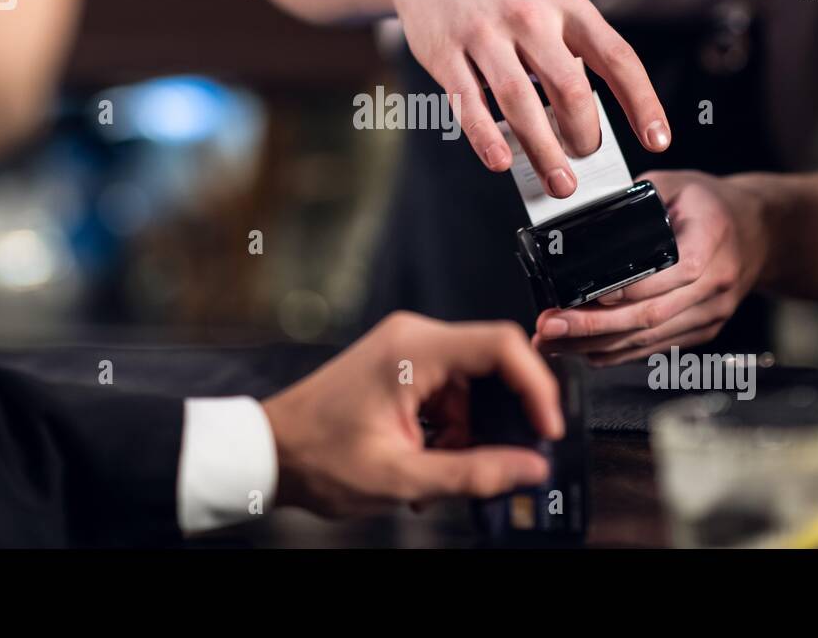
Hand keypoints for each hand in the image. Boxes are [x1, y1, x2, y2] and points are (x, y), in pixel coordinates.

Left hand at [263, 312, 563, 516]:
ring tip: (439, 476)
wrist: (270, 451)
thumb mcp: (400, 477)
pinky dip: (449, 431)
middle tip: (500, 464)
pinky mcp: (402, 369)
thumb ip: (472, 474)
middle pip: (492, 369)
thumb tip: (530, 468)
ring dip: (468, 435)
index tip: (546, 427)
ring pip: (472, 389)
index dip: (536, 385)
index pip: (502, 345)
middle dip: (499, 422)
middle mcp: (414, 339)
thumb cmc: (317, 456)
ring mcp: (407, 351)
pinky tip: (427, 463)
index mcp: (414, 350)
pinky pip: (449, 395)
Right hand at [388, 0, 669, 198]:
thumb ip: (570, 55)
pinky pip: (469, 103)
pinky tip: (500, 161)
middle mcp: (529, 16)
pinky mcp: (445, 53)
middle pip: (569, 87)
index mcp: (567, 7)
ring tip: (558, 182)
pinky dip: (487, 137)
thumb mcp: (549, 7)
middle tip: (585, 160)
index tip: (656, 139)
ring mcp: (484, 34)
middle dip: (584, 136)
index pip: (617, 58)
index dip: (642, 102)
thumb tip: (584, 125)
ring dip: (543, 149)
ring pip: (520, 101)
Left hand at [532, 170, 769, 366]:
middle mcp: (715, 283)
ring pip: (649, 337)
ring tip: (551, 344)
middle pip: (652, 314)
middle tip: (549, 326)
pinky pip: (656, 347)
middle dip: (594, 326)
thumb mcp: (676, 184)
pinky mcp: (703, 330)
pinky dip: (617, 352)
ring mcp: (711, 312)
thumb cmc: (712, 205)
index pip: (673, 272)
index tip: (587, 295)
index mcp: (711, 238)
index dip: (629, 289)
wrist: (762, 233)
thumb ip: (636, 198)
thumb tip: (585, 215)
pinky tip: (581, 351)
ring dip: (595, 345)